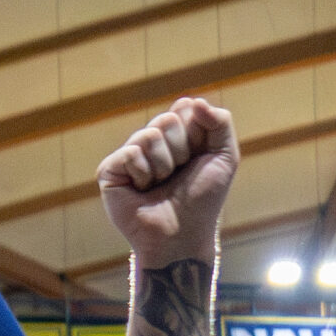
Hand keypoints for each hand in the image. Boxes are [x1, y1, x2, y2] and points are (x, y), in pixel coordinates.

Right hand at [97, 96, 238, 269]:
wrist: (181, 235)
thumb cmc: (203, 201)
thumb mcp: (225, 157)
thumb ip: (221, 122)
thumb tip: (193, 100)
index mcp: (177, 136)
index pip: (184, 108)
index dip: (196, 133)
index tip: (197, 158)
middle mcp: (152, 143)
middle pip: (167, 119)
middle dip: (180, 149)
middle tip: (178, 175)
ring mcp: (130, 156)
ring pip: (148, 135)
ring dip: (163, 165)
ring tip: (160, 185)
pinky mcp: (110, 171)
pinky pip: (130, 153)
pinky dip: (143, 173)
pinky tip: (142, 191)